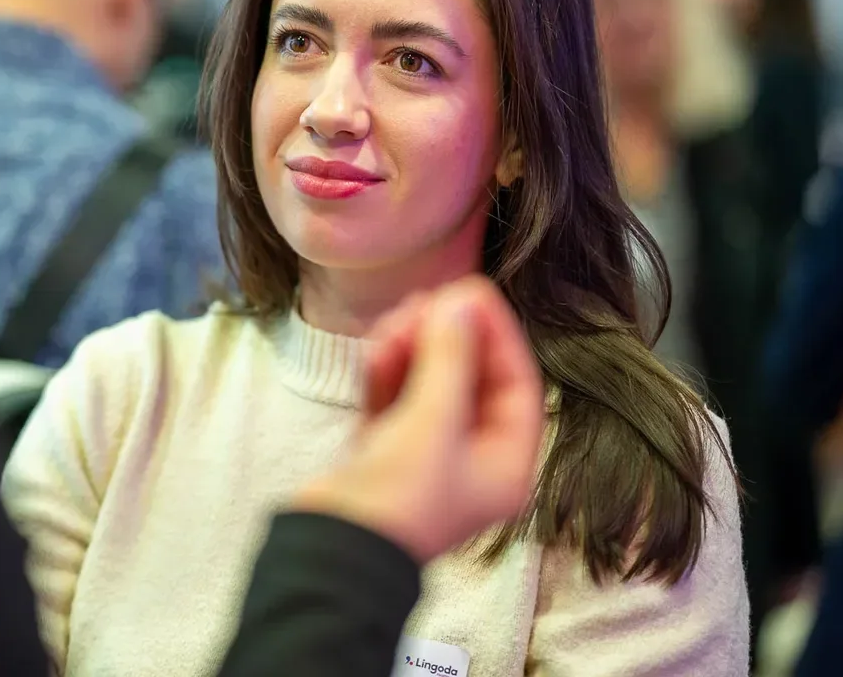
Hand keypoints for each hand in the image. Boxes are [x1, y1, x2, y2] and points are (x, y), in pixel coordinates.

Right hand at [291, 277, 544, 563]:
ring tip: (389, 330)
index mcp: (503, 464)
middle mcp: (470, 458)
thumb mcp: (431, 422)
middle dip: (445, 337)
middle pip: (470, 378)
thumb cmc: (393, 502)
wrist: (328, 550)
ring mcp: (426, 453)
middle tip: (421, 305)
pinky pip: (394, 395)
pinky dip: (386, 372)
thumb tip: (460, 303)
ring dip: (410, 349)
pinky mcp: (384, 449)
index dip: (495, 333)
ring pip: (428, 381)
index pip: (515, 383)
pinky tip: (374, 354)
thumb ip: (449, 357)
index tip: (468, 291)